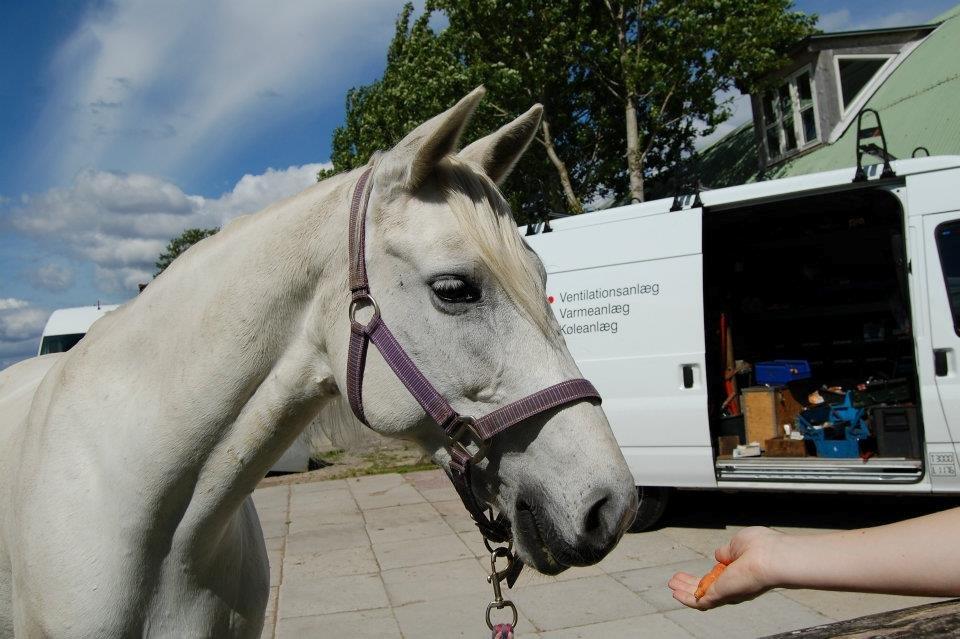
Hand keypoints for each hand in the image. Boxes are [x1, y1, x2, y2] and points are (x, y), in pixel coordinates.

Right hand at [668, 526, 782, 609]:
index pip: (718, 576)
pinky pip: (700, 602)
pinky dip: (686, 599)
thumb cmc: (762, 547)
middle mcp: (733, 584)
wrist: (771, 558)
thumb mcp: (738, 543)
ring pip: (701, 595)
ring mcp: (727, 591)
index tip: (695, 570)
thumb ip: (727, 551)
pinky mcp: (721, 595)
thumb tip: (721, 554)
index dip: (705, 573)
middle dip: (690, 583)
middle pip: (707, 587)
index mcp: (738, 571)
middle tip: (677, 579)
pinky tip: (675, 593)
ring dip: (685, 590)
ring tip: (672, 584)